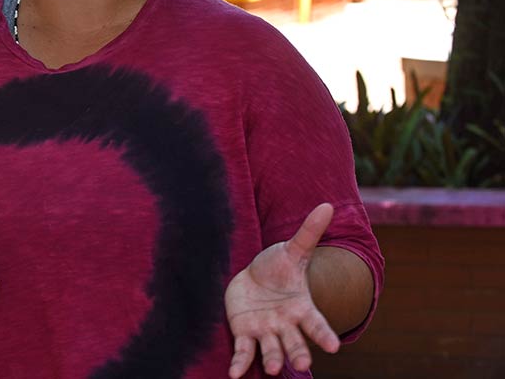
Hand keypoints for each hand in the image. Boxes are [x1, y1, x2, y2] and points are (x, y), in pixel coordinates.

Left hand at [225, 203, 338, 377]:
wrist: (254, 279)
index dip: (324, 335)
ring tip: (274, 369)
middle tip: (303, 363)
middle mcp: (287, 325)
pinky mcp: (246, 335)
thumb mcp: (292, 250)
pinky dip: (240, 364)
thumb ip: (309, 233)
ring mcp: (267, 332)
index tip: (333, 347)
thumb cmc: (277, 267)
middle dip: (299, 353)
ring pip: (272, 350)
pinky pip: (244, 352)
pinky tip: (234, 374)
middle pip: (296, 343)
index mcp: (301, 308)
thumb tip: (327, 205)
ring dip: (273, 359)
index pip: (316, 324)